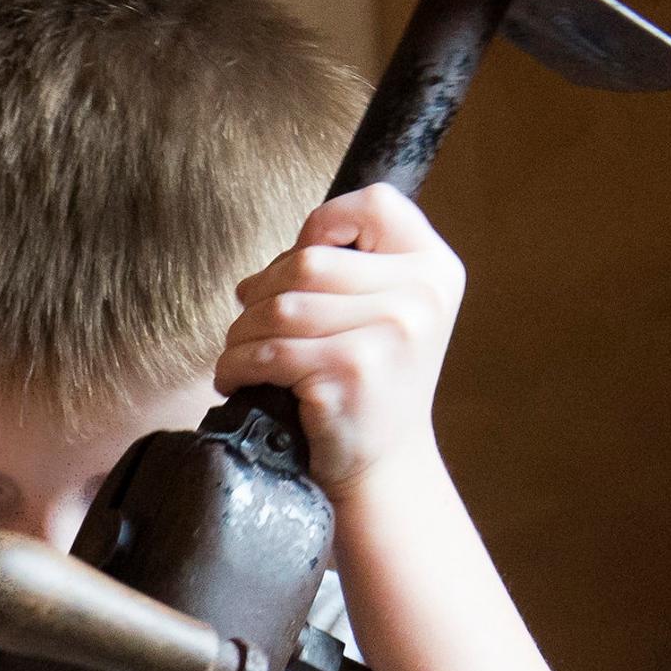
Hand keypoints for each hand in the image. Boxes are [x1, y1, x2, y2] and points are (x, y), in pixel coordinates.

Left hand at [217, 183, 465, 497]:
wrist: (385, 466)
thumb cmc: (371, 384)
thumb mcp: (384, 315)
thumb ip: (341, 274)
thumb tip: (256, 277)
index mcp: (434, 269)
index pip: (374, 204)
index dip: (324, 223)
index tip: (297, 260)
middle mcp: (420, 297)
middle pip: (307, 260)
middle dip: (261, 293)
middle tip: (252, 325)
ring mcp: (389, 335)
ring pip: (278, 307)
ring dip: (241, 333)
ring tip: (242, 353)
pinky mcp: (349, 374)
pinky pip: (267, 352)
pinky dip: (236, 365)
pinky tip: (237, 378)